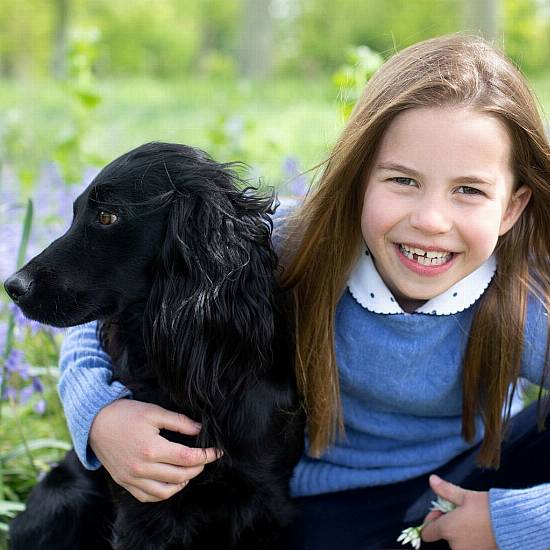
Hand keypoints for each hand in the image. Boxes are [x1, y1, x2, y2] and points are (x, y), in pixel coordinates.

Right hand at [89, 399, 221, 501]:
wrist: (95, 423)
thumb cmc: (126, 414)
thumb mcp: (154, 412)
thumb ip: (179, 422)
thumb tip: (200, 429)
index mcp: (151, 449)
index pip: (187, 458)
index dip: (206, 456)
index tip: (217, 451)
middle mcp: (142, 468)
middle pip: (180, 475)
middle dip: (198, 467)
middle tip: (205, 458)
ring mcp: (132, 478)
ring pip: (166, 491)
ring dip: (183, 482)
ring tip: (190, 470)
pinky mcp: (124, 482)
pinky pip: (148, 496)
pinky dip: (164, 492)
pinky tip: (172, 481)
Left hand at [421, 475, 496, 549]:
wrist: (515, 526)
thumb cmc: (489, 509)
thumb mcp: (465, 496)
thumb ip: (446, 490)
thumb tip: (432, 480)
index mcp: (447, 529)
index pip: (427, 533)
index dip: (431, 520)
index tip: (441, 511)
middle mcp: (455, 545)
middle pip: (443, 536)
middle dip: (448, 524)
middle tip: (460, 512)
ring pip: (457, 541)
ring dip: (460, 532)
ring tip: (473, 520)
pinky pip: (469, 546)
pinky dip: (471, 539)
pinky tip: (481, 529)